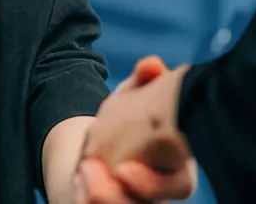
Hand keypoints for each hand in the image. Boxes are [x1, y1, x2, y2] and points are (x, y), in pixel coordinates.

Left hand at [72, 57, 196, 202]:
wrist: (104, 145)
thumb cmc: (130, 119)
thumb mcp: (136, 96)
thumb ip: (145, 81)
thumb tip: (151, 65)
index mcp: (178, 169)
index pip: (178, 186)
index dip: (153, 185)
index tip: (123, 170)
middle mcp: (160, 195)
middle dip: (118, 195)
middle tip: (90, 167)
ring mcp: (137, 202)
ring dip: (101, 198)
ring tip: (82, 170)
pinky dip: (86, 201)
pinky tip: (78, 182)